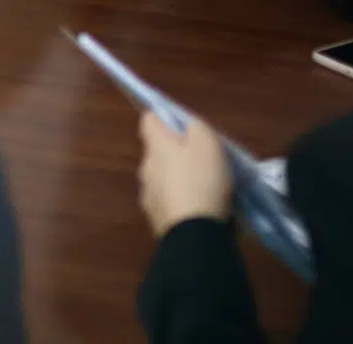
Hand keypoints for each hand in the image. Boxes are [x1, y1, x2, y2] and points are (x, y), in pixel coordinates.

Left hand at [136, 112, 232, 237]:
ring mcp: (148, 196)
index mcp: (155, 146)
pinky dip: (181, 203)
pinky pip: (169, 203)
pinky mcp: (156, 220)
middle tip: (203, 161)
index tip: (183, 127)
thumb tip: (187, 128)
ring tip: (206, 189)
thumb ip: (196, 128)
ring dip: (179, 181)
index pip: (148, 121)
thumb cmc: (201, 181)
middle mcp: (145, 168)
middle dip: (176, 154)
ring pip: (162, 179)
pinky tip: (201, 210)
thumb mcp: (208, 144)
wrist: (194, 233)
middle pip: (157, 153)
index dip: (164, 119)